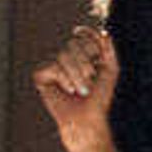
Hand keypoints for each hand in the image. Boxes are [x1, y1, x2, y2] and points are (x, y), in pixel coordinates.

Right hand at [31, 24, 118, 149]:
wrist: (87, 119)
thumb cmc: (99, 98)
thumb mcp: (110, 70)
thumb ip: (108, 50)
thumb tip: (104, 32)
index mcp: (83, 55)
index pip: (83, 35)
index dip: (88, 36)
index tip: (90, 42)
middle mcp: (67, 58)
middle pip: (73, 43)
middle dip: (85, 61)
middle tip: (91, 77)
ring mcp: (53, 65)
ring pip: (63, 55)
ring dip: (77, 73)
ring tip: (82, 89)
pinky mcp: (41, 76)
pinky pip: (51, 66)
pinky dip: (63, 78)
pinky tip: (68, 90)